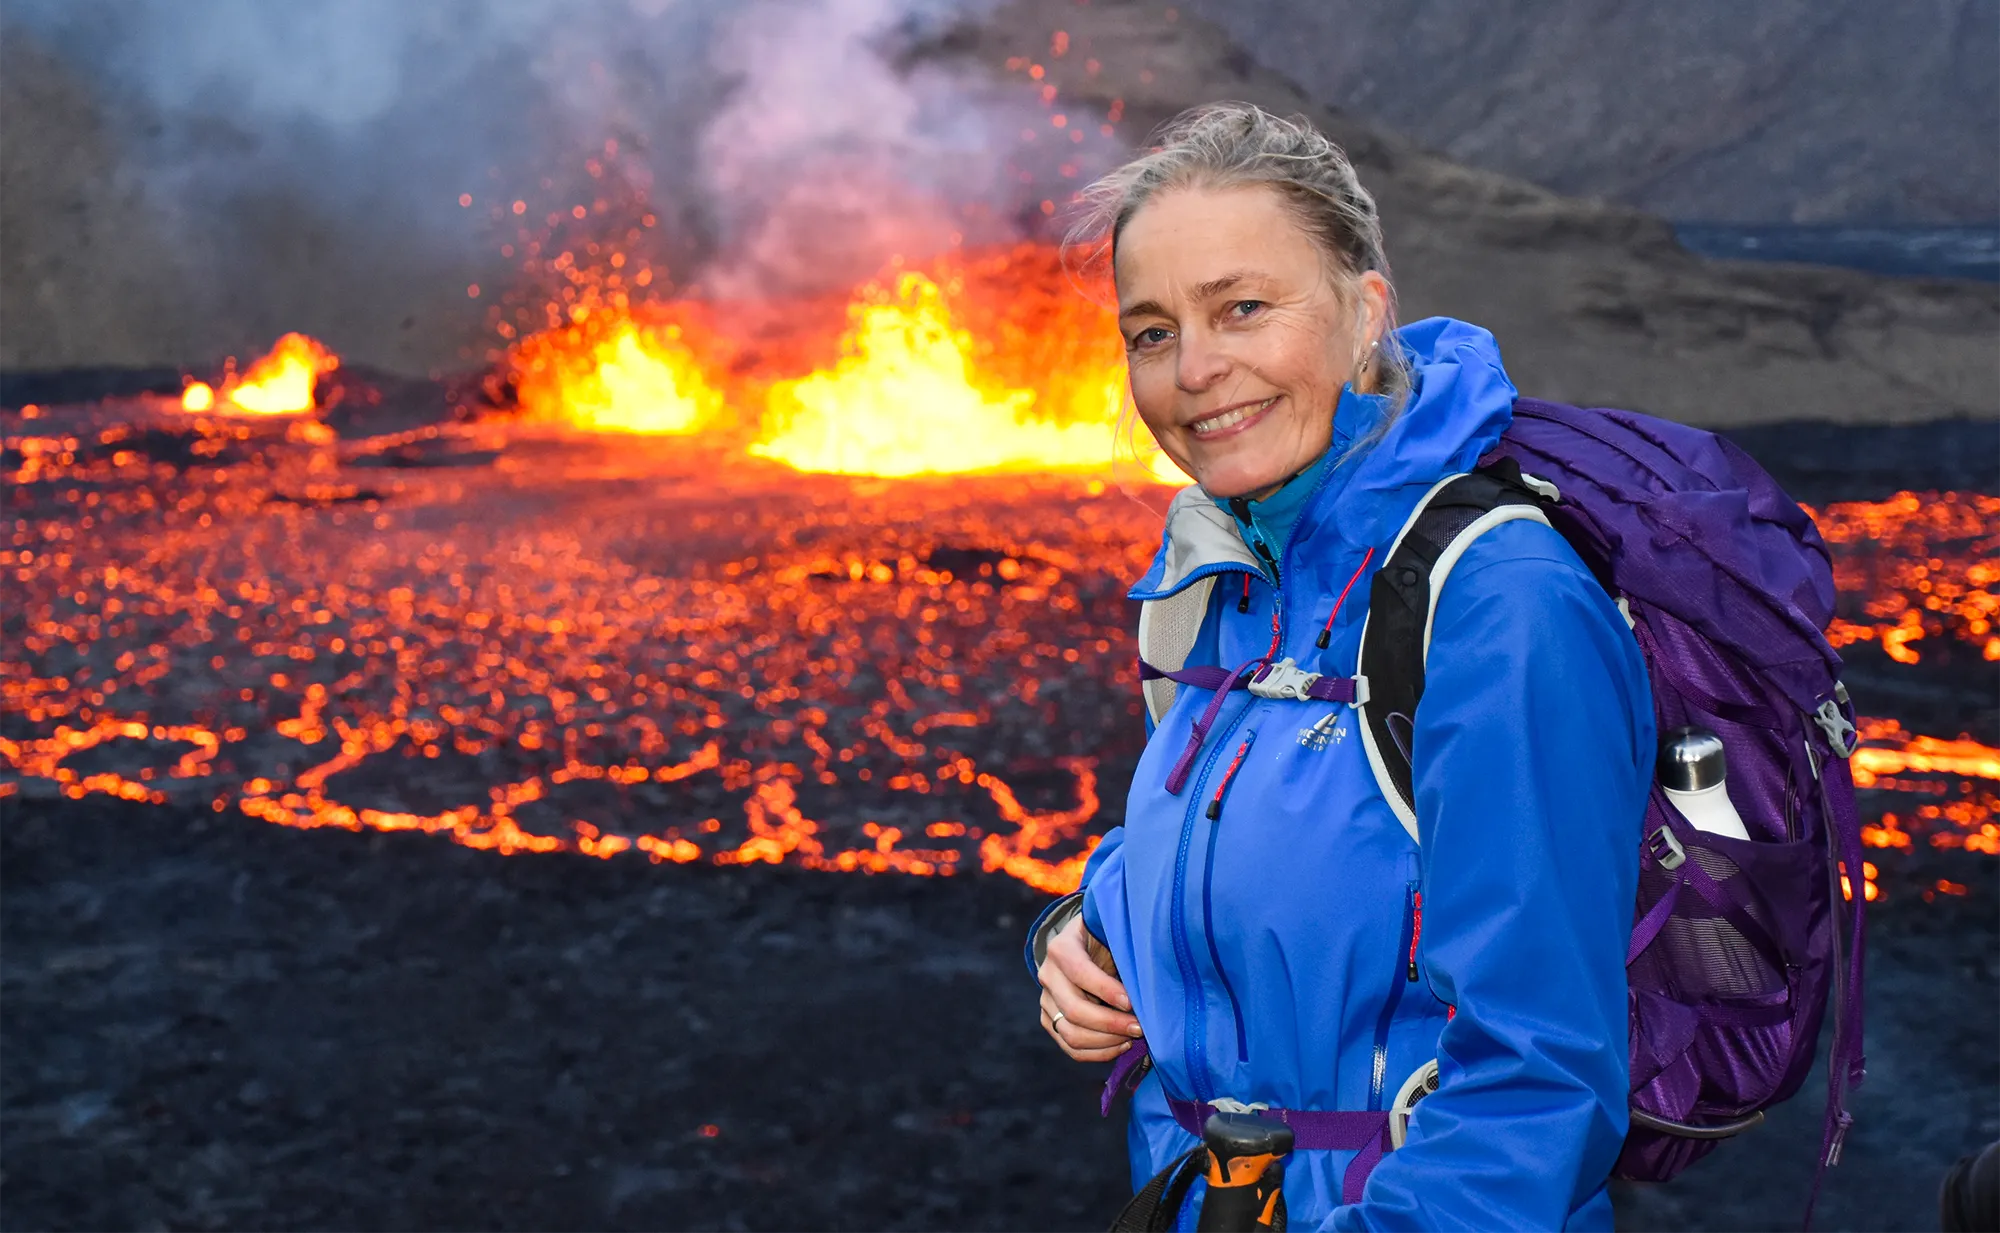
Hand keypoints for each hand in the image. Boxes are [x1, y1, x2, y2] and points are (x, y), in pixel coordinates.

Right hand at [1037, 913, 1142, 1060]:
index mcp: (1061, 948)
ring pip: (1071, 1034)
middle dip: (1111, 1023)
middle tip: (1140, 1027)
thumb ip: (1125, 946)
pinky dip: (1099, 1052)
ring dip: (1106, 1042)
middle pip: (1074, 1009)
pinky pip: (1071, 1047)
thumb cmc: (1106, 937)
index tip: (1132, 1002)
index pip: (1080, 972)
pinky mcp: (1050, 1021)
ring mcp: (1046, 1000)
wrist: (1087, 944)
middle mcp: (1048, 975)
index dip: (1106, 990)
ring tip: (1132, 1036)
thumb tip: (1148, 976)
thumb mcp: (1113, 932)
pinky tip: (1122, 1045)